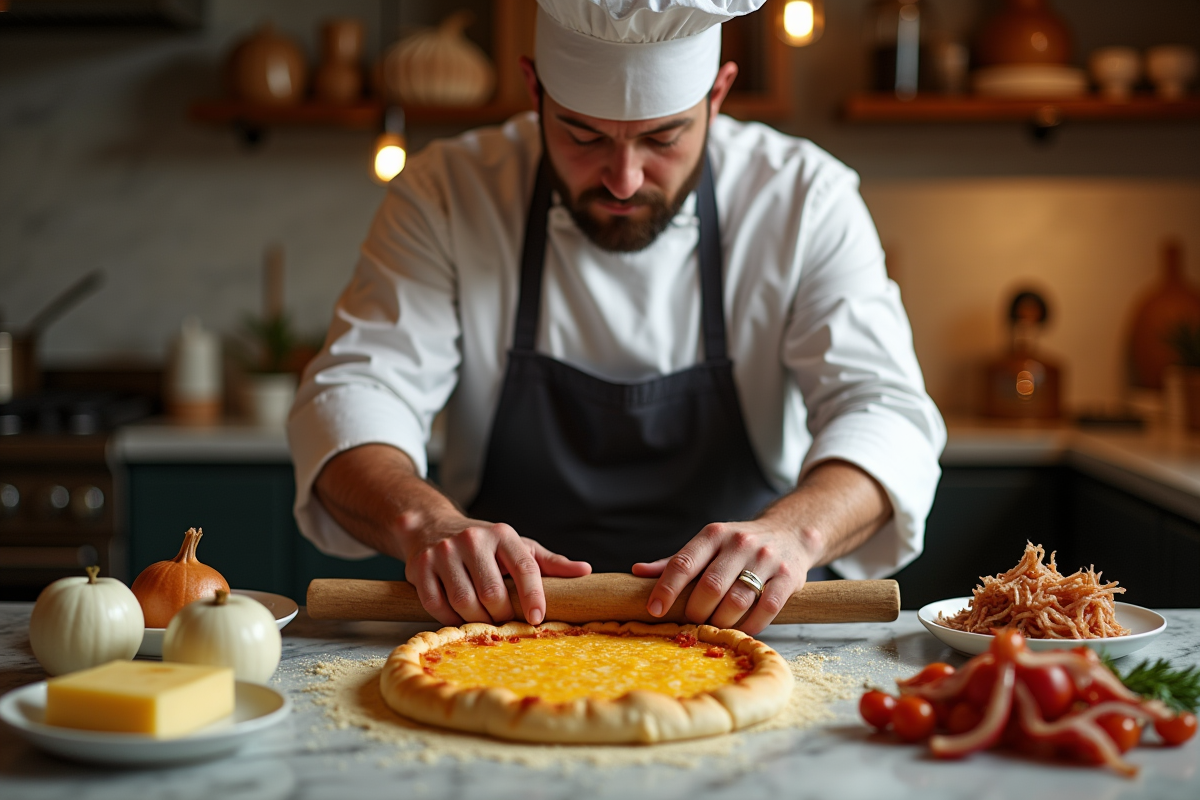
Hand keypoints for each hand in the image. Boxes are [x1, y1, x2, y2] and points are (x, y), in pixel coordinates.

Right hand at [404, 518, 591, 626]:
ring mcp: (443, 553)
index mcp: (502, 534)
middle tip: (503, 621)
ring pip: (464, 602)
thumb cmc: (484, 544)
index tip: (537, 619)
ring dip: (476, 620)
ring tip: (482, 619)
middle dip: (501, 615)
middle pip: (492, 593)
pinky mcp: (419, 567)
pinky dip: (450, 619)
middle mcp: (472, 540)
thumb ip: (548, 562)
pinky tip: (458, 616)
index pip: (524, 568)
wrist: (431, 526)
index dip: (534, 597)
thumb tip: (585, 571)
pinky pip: (436, 606)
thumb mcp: (517, 546)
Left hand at [632, 520, 815, 634]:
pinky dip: (750, 625)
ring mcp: (766, 559)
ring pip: (737, 601)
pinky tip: (741, 629)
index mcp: (713, 534)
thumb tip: (636, 572)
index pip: (684, 562)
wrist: (790, 533)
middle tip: (691, 622)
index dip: (667, 588)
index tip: (654, 610)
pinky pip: (766, 608)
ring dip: (721, 622)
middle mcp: (739, 543)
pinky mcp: (788, 577)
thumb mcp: (707, 545)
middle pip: (710, 586)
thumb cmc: (738, 545)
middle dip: (696, 611)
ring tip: (714, 627)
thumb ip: (675, 561)